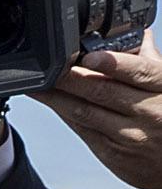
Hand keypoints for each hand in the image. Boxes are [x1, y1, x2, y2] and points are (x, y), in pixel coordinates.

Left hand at [34, 28, 161, 188]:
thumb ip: (151, 63)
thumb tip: (140, 34)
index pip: (139, 72)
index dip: (113, 64)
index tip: (90, 55)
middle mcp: (149, 112)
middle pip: (102, 91)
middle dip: (70, 77)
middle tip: (49, 65)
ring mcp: (129, 135)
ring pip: (85, 111)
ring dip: (56, 96)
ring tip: (37, 83)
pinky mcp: (113, 154)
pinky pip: (82, 129)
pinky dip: (63, 113)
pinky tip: (50, 102)